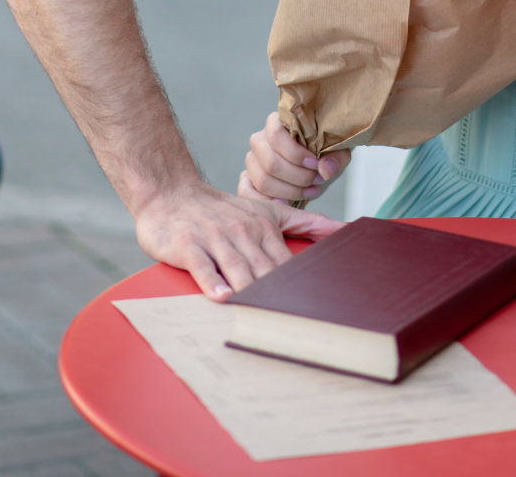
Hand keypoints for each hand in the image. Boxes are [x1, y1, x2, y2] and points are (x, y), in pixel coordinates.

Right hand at [134, 178, 342, 299]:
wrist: (171, 194)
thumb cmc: (220, 210)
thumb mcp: (265, 211)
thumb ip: (305, 222)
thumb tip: (344, 230)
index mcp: (263, 226)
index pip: (286, 261)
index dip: (299, 285)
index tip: (315, 310)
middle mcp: (241, 231)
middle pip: (265, 268)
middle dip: (279, 293)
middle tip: (294, 322)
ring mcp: (215, 237)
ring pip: (238, 268)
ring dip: (250, 289)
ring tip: (262, 312)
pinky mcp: (189, 245)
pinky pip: (204, 266)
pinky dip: (213, 282)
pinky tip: (222, 297)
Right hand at [241, 110, 350, 202]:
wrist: (317, 163)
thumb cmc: (324, 152)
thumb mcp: (337, 151)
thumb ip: (335, 158)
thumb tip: (325, 169)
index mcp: (277, 123)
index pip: (275, 135)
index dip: (295, 153)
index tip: (315, 164)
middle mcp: (260, 140)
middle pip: (270, 162)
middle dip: (297, 177)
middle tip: (317, 180)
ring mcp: (252, 160)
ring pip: (262, 180)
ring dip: (289, 191)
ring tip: (309, 190)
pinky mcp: (249, 179)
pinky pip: (248, 192)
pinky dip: (267, 201)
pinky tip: (287, 202)